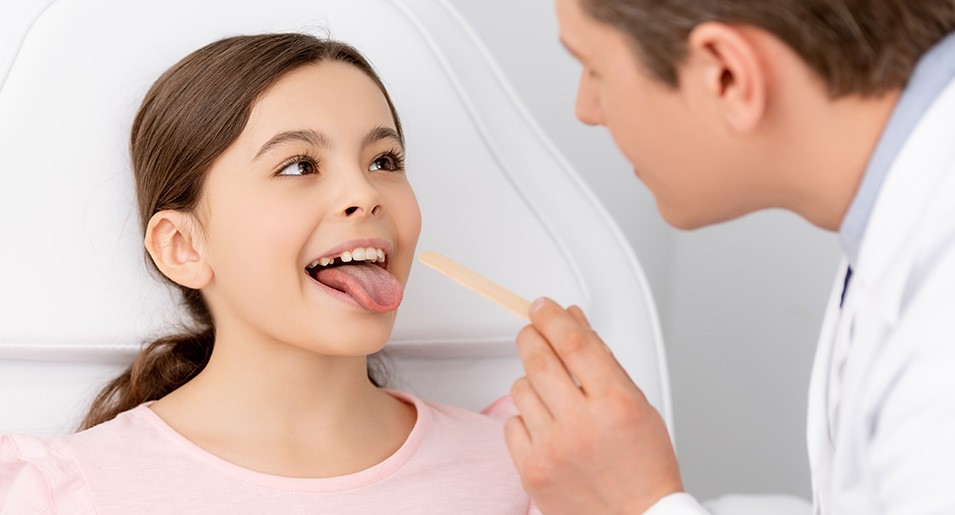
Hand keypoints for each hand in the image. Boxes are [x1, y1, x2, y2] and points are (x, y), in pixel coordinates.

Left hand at [505, 298, 682, 513]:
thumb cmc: (643, 464)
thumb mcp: (636, 403)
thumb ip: (602, 359)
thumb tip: (573, 321)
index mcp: (616, 402)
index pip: (573, 341)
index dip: (552, 315)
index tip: (542, 306)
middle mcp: (582, 424)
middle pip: (538, 357)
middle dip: (532, 336)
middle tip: (534, 332)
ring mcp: (553, 448)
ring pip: (520, 387)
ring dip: (532, 382)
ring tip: (554, 397)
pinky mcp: (531, 470)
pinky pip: (511, 422)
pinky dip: (525, 418)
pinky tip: (547, 428)